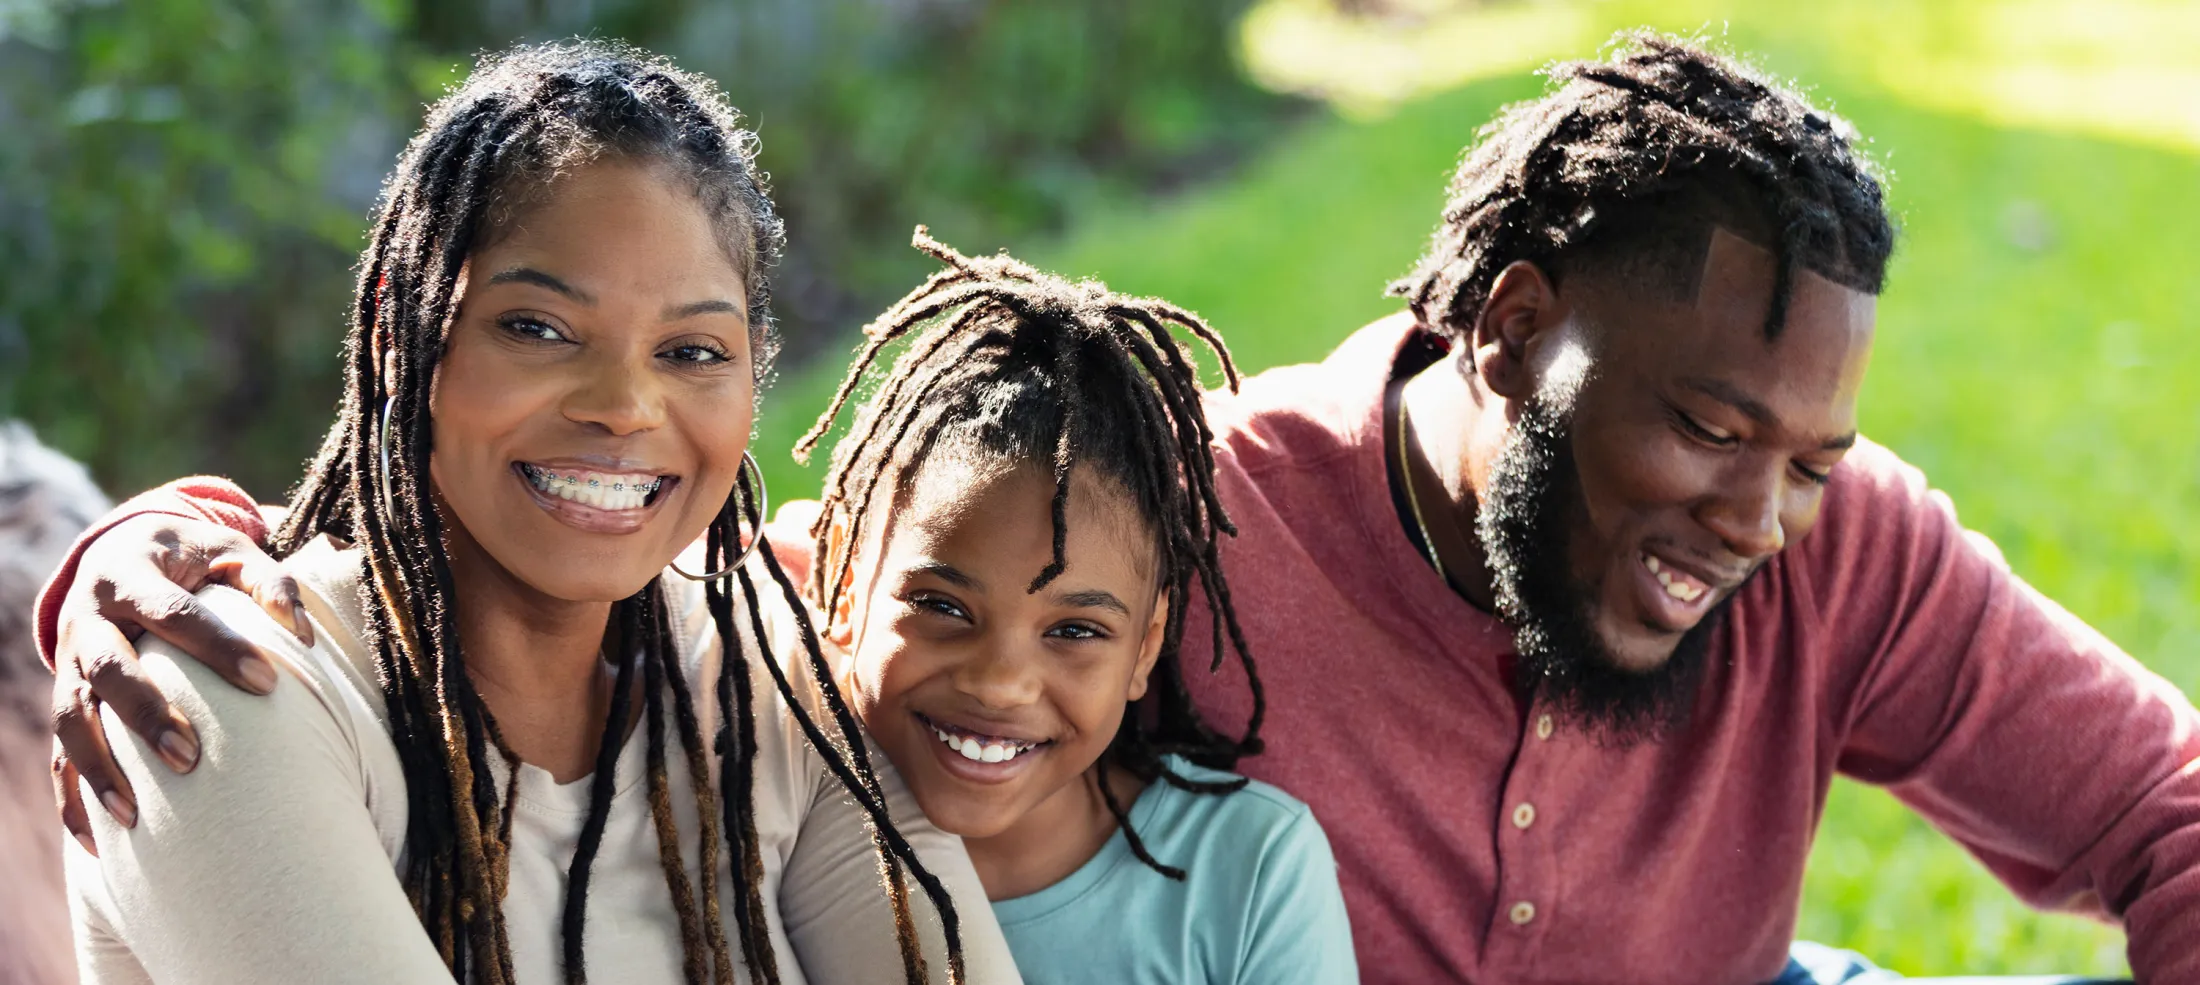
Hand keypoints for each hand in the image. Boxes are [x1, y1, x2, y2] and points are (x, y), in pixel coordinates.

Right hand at [50, 512, 307, 852]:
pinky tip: (100, 845)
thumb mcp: (228, 549)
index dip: (218, 648)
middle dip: (144, 715)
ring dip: (98, 768)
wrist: (121, 550)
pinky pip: (57, 757)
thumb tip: (302, 632)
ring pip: (69, 719)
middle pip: (106, 669)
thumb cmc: (191, 559)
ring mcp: (66, 665)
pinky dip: (73, 800)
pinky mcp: (65, 700)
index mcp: (130, 576)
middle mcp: (87, 621)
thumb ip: (267, 580)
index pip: (173, 615)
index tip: (267, 684)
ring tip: (136, 817)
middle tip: (190, 758)